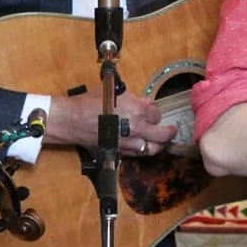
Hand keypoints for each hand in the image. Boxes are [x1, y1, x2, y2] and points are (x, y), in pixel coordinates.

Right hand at [44, 89, 176, 156]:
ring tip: (161, 142)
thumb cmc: (91, 102)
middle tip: (171, 130)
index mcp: (137, 110)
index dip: (156, 112)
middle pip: (162, 135)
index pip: (157, 114)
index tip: (154, 112)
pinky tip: (145, 147)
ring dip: (159, 145)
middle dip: (169, 132)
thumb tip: (146, 103)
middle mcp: (137, 128)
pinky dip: (144, 150)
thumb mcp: (115, 92)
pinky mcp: (121, 151)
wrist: (74, 120)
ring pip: (152, 148)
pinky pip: (139, 154)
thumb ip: (134, 98)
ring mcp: (129, 142)